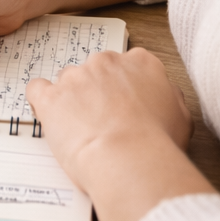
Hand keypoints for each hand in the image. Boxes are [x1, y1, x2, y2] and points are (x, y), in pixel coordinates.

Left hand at [26, 48, 191, 179]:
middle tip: (104, 122)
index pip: (128, 64)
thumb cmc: (158, 144)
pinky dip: (42, 103)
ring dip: (71, 100)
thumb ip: (169, 97)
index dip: (124, 87)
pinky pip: (37, 89)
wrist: (129, 158)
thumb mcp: (181, 117)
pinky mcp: (51, 96)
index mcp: (141, 63)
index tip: (123, 104)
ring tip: (81, 130)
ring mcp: (76, 76)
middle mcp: (107, 62)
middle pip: (96, 71)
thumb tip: (163, 94)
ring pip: (68, 81)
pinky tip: (51, 117)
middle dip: (97, 92)